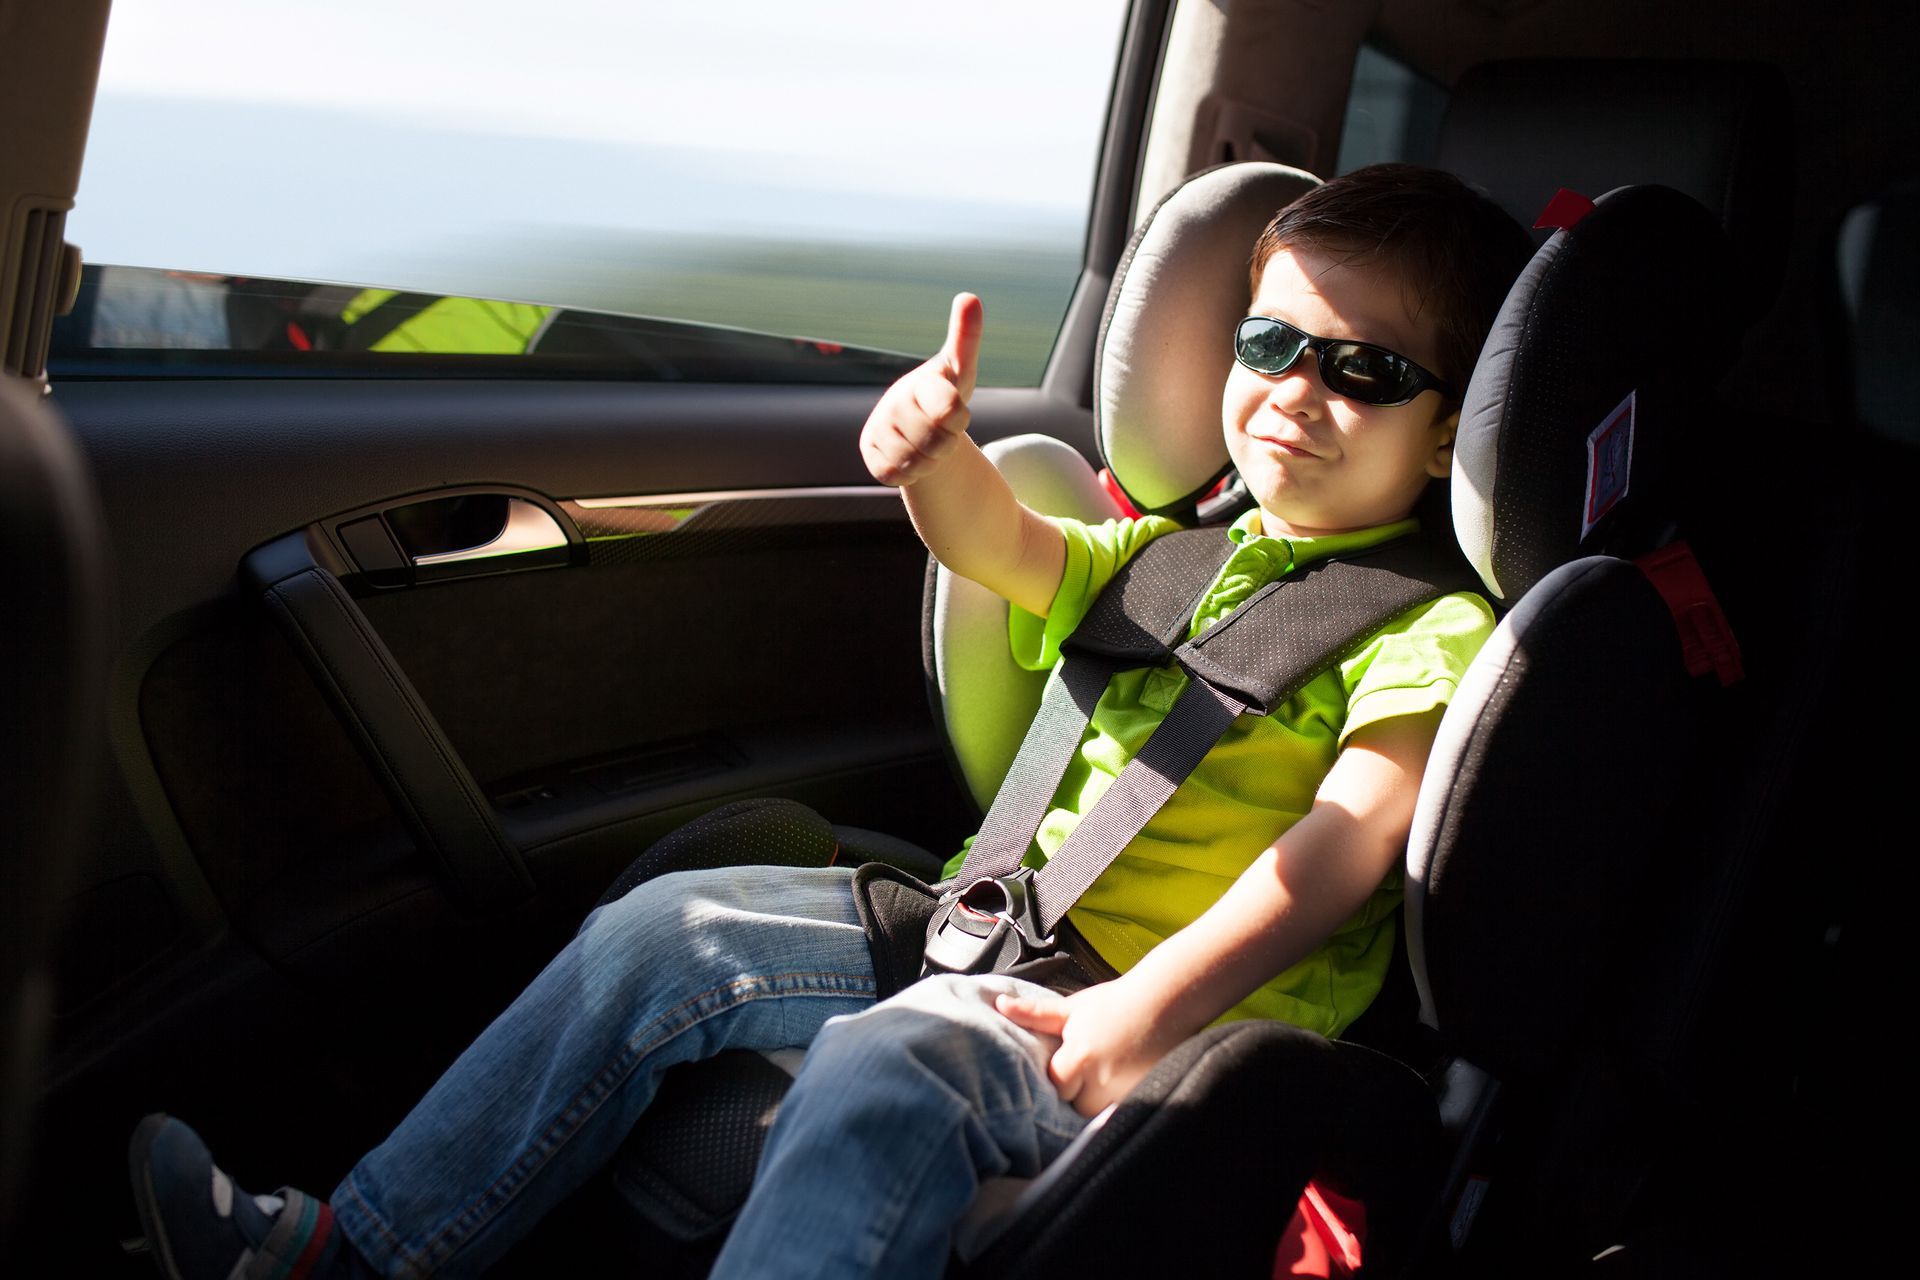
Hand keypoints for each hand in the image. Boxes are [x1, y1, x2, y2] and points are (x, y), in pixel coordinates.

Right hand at [860, 293, 982, 486]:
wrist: (918, 425)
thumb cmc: (944, 394)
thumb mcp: (961, 369)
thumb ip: (966, 336)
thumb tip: (969, 296)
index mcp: (918, 384)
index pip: (949, 411)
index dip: (959, 419)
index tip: (956, 412)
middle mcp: (893, 404)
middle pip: (936, 442)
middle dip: (948, 443)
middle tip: (942, 432)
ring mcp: (878, 430)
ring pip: (918, 462)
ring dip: (932, 461)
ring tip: (929, 445)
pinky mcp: (871, 455)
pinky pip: (899, 475)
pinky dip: (913, 473)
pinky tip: (912, 457)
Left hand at [994, 980, 1183, 1117]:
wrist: (1168, 1000)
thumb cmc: (1118, 1002)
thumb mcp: (1074, 1007)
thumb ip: (1035, 1014)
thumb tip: (1001, 1006)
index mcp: (1080, 1057)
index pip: (1055, 1085)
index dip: (1058, 1076)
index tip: (1066, 1062)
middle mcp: (1102, 1080)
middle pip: (1076, 1105)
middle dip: (1077, 1092)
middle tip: (1087, 1068)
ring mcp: (1127, 1092)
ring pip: (1099, 1113)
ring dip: (1098, 1100)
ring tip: (1106, 1074)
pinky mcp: (1147, 1097)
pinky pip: (1122, 1112)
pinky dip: (1119, 1103)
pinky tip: (1122, 1080)